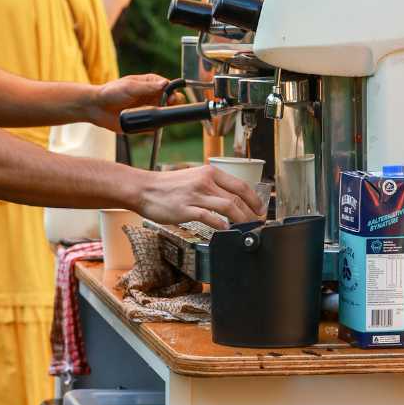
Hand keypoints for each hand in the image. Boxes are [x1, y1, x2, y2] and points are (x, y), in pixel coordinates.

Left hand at [89, 75, 175, 130]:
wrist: (97, 107)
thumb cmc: (111, 92)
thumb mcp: (130, 87)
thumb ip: (148, 87)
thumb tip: (165, 84)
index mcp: (151, 84)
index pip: (169, 87)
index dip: (173, 93)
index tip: (171, 98)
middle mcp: (152, 97)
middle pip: (171, 101)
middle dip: (172, 105)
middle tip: (166, 107)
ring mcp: (149, 110)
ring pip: (164, 115)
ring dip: (160, 116)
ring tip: (151, 115)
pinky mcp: (144, 123)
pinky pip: (154, 127)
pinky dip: (153, 127)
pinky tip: (145, 124)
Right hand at [135, 165, 264, 229]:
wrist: (144, 189)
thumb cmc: (168, 186)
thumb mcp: (194, 177)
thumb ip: (212, 186)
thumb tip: (232, 200)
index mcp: (209, 173)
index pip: (240, 185)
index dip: (254, 199)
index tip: (259, 209)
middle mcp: (205, 182)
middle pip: (237, 198)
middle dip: (251, 213)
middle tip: (257, 222)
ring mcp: (196, 196)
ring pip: (228, 207)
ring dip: (242, 220)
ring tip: (247, 228)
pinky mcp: (187, 209)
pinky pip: (211, 218)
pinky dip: (222, 226)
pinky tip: (227, 231)